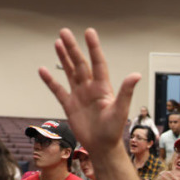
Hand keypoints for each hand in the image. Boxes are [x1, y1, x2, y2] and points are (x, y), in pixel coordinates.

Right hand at [38, 28, 140, 155]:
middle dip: (73, 48)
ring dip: (64, 58)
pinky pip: (58, 90)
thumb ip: (126, 91)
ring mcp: (79, 96)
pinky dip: (50, 81)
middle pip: (80, 64)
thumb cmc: (113, 130)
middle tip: (64, 32)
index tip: (89, 32)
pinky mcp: (70, 105)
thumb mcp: (121, 110)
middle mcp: (90, 88)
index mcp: (102, 88)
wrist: (102, 147)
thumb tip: (136, 75)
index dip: (93, 48)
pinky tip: (42, 70)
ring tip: (57, 43)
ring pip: (70, 73)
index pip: (97, 63)